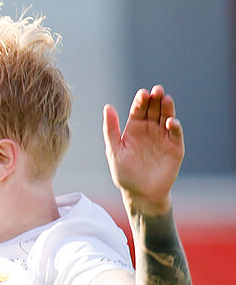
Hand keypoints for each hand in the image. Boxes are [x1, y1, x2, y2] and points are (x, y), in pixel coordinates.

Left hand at [104, 85, 184, 217]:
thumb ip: (111, 130)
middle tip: (156, 90)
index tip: (142, 93)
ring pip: (166, 118)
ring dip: (167, 108)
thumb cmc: (124, 174)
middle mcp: (150, 130)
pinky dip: (174, 127)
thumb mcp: (114, 150)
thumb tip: (108, 107)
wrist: (141, 194)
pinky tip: (170, 122)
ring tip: (165, 99)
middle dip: (155, 100)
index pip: (138, 110)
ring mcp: (163, 137)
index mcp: (134, 129)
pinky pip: (176, 134)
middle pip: (154, 110)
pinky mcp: (175, 147)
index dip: (140, 101)